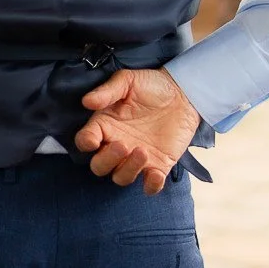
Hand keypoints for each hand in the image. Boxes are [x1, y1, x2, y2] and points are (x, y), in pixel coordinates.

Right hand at [73, 67, 200, 194]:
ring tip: (143, 151)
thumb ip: (107, 91)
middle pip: (100, 166)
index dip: (85, 144)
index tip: (93, 140)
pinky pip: (150, 186)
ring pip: (121, 177)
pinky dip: (151, 186)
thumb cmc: (151, 85)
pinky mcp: (158, 166)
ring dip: (129, 170)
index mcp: (104, 126)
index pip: (85, 141)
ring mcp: (136, 158)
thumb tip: (86, 102)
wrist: (183, 93)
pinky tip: (156, 174)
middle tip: (123, 145)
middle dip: (107, 160)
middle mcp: (116, 145)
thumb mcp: (128, 81)